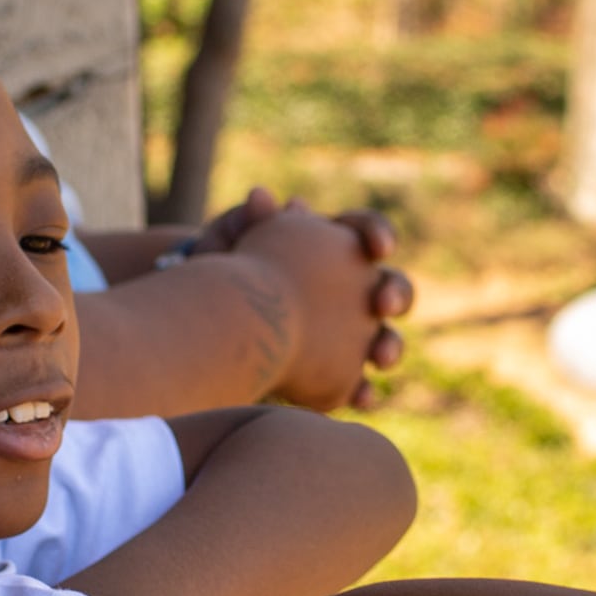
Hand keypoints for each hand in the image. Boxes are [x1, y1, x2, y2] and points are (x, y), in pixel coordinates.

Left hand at [181, 189, 415, 408]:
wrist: (200, 329)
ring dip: (390, 346)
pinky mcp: (333, 376)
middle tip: (381, 303)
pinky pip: (358, 386)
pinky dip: (364, 391)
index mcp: (332, 249)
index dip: (379, 236)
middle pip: (392, 287)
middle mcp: (350, 293)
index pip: (367, 232)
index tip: (378, 248)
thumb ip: (246, 224)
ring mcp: (347, 337)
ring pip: (385, 339)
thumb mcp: (226, 247)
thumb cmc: (220, 279)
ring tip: (379, 357)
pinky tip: (361, 398)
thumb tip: (260, 197)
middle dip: (395, 294)